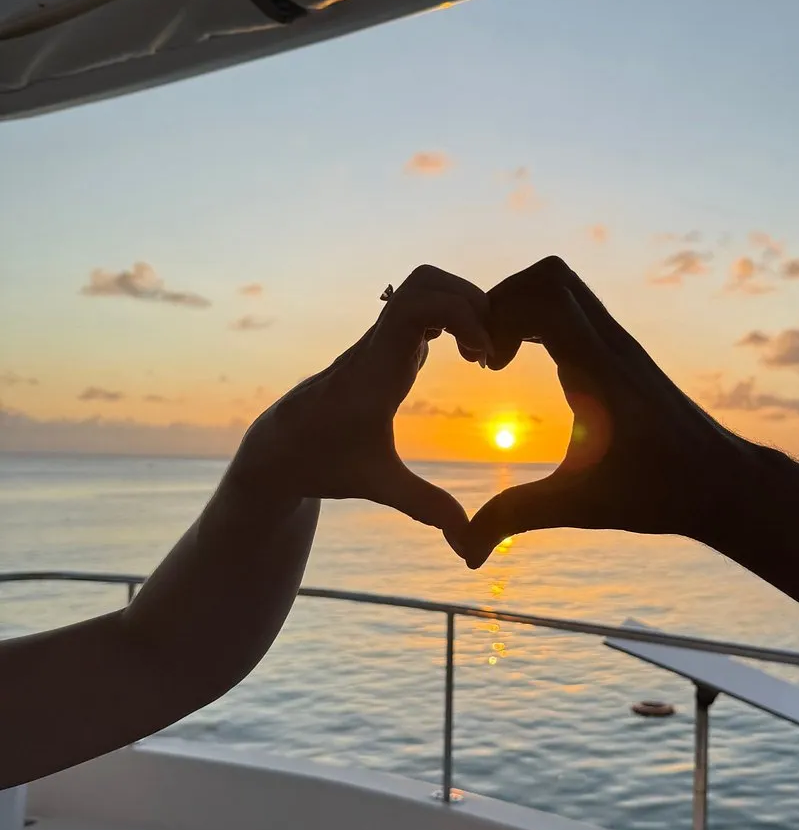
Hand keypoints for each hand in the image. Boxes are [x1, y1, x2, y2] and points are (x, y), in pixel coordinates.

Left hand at [227, 266, 489, 543]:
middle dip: (470, 299)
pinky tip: (467, 355)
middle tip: (489, 346)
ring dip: (462, 305)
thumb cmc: (323, 464)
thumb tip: (469, 549)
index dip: (461, 315)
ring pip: (422, 286)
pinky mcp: (384, 343)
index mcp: (375, 371)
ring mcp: (379, 340)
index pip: (415, 307)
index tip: (483, 356)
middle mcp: (377, 345)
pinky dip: (453, 316)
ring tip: (481, 352)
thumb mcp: (379, 486)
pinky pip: (422, 305)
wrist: (278, 448)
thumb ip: (426, 509)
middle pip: (424, 280)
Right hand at [462, 256, 750, 567]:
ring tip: (502, 356)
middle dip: (503, 301)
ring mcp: (620, 344)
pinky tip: (530, 363)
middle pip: (551, 275)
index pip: (545, 299)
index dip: (498, 318)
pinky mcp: (624, 352)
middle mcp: (611, 346)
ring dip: (523, 305)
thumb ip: (516, 520)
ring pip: (565, 283)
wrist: (723, 484)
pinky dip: (542, 318)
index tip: (486, 367)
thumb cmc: (659, 494)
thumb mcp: (579, 507)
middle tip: (486, 352)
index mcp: (600, 373)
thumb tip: (467, 555)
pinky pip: (577, 306)